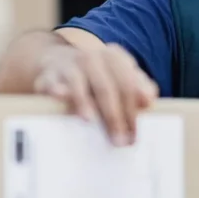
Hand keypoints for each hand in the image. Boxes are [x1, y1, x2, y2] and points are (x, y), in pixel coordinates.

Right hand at [32, 43, 158, 145]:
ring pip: (79, 83)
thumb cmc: (97, 77)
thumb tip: (149, 100)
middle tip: (119, 141)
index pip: (127, 83)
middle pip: (106, 87)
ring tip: (90, 121)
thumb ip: (138, 87)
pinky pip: (52, 83)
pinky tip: (60, 97)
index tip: (135, 132)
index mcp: (114, 56)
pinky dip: (56, 90)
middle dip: (114, 115)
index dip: (132, 109)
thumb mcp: (120, 77)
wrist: (59, 62)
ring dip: (85, 102)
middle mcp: (92, 57)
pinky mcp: (49, 75)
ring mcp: (69, 65)